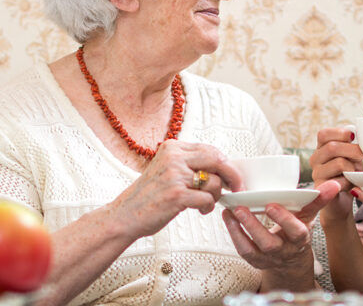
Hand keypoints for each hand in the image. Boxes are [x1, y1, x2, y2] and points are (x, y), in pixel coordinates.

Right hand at [109, 140, 243, 237]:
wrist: (126, 215)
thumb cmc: (148, 196)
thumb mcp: (167, 169)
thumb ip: (189, 164)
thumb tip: (222, 167)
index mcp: (172, 148)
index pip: (209, 149)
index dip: (225, 163)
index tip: (231, 175)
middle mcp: (173, 158)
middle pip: (217, 160)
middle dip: (232, 175)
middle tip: (236, 187)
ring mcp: (175, 176)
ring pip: (215, 182)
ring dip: (216, 196)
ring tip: (206, 203)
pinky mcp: (177, 195)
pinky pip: (207, 199)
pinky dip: (208, 207)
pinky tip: (201, 210)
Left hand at [221, 180, 339, 288]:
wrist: (291, 263)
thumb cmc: (297, 233)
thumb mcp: (308, 217)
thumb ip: (318, 200)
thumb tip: (334, 184)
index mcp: (299, 239)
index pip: (295, 232)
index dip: (284, 220)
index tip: (272, 205)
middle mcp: (283, 251)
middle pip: (268, 243)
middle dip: (254, 226)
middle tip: (241, 207)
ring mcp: (267, 258)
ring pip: (251, 250)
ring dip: (238, 230)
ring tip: (230, 211)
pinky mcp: (254, 260)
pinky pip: (242, 250)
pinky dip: (233, 233)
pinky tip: (227, 217)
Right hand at [309, 127, 362, 219]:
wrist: (340, 200)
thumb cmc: (348, 175)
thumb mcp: (351, 157)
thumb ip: (352, 145)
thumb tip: (359, 132)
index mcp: (321, 148)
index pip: (324, 134)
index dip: (340, 133)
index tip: (354, 137)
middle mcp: (315, 159)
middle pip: (332, 147)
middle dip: (353, 149)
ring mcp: (316, 174)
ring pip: (339, 163)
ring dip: (353, 168)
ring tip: (356, 173)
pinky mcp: (321, 188)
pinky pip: (340, 181)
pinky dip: (350, 182)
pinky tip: (351, 184)